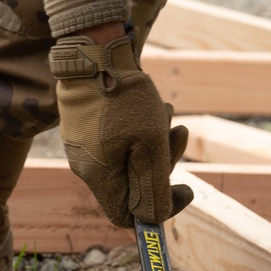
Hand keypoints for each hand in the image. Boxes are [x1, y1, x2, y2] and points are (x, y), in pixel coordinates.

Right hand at [49, 34, 192, 227]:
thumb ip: (154, 185)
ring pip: (131, 158)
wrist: (93, 50)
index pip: (125, 215)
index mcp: (97, 176)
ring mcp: (85, 145)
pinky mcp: (89, 126)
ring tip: (165, 113)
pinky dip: (143, 127)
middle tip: (179, 134)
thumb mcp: (150, 144)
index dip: (158, 210)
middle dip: (163, 163)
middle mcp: (86, 166)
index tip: (185, 189)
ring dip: (157, 139)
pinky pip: (121, 139)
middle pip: (133, 185)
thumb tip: (155, 220)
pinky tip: (152, 105)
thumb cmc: (123, 97)